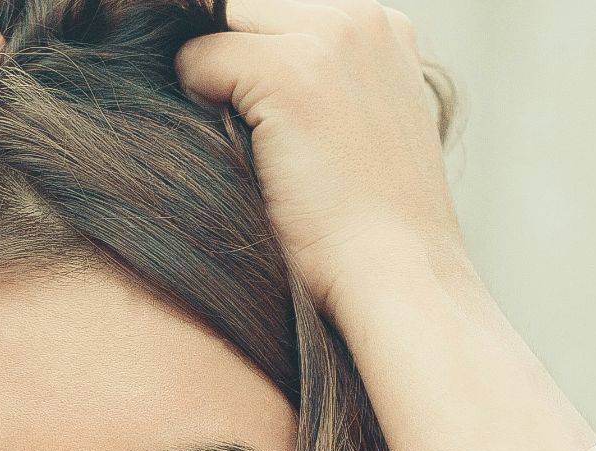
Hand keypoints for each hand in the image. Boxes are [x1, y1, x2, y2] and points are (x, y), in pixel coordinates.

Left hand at [173, 0, 468, 324]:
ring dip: (216, 83)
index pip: (273, 10)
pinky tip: (244, 155)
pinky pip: (199, 59)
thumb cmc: (366, 229)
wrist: (396, 279)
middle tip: (246, 135)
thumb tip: (220, 66)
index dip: (247, 58)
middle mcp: (363, 18)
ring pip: (220, 27)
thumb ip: (313, 81)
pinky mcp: (292, 72)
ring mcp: (330, 38)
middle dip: (228, 62)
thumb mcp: (358, 130)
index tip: (251, 112)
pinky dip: (200, 103)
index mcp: (384, 28)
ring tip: (253, 147)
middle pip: (244, 10)